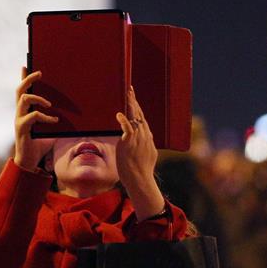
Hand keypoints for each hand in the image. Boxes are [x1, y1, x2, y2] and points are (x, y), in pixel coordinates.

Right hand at [13, 67, 57, 171]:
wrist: (30, 162)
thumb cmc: (39, 143)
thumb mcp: (49, 127)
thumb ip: (55, 118)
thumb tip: (71, 113)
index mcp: (25, 110)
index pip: (22, 90)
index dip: (23, 77)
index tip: (26, 65)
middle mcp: (20, 112)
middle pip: (20, 90)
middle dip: (29, 79)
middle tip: (39, 73)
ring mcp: (19, 119)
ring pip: (23, 99)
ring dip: (38, 98)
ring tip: (50, 104)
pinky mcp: (22, 128)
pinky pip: (32, 116)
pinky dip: (45, 116)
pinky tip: (54, 120)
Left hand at [116, 86, 164, 219]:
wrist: (140, 179)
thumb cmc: (141, 169)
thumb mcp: (148, 154)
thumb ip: (146, 145)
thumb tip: (146, 139)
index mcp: (147, 137)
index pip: (141, 118)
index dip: (137, 107)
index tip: (133, 98)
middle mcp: (144, 135)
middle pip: (139, 114)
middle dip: (134, 101)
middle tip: (130, 89)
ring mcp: (138, 138)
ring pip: (134, 117)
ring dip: (130, 104)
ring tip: (127, 94)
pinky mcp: (129, 142)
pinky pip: (127, 129)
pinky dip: (123, 120)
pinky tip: (119, 114)